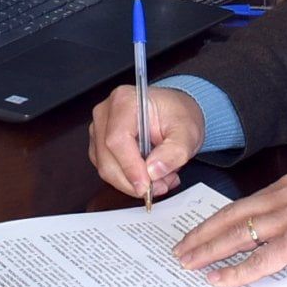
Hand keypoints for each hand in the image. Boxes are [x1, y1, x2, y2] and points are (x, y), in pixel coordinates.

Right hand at [87, 83, 206, 201]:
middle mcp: (106, 113)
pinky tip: (148, 175)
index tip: (147, 185)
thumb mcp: (187, 132)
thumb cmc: (177, 115)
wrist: (173, 113)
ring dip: (133, 183)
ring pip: (106, 169)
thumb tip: (154, 171)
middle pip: (108, 159)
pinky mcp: (99, 145)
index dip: (130, 167)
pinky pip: (108, 171)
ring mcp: (99, 130)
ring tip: (160, 178)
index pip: (117, 139)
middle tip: (162, 185)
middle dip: (135, 181)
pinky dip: (129, 181)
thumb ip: (175, 152)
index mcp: (124, 101)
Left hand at [173, 173, 286, 286]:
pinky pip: (262, 259)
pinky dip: (238, 271)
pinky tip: (221, 280)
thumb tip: (260, 241)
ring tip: (190, 265)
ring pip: (241, 235)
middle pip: (233, 217)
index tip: (195, 234)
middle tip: (180, 251)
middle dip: (203, 235)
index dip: (215, 222)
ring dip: (211, 252)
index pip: (242, 205)